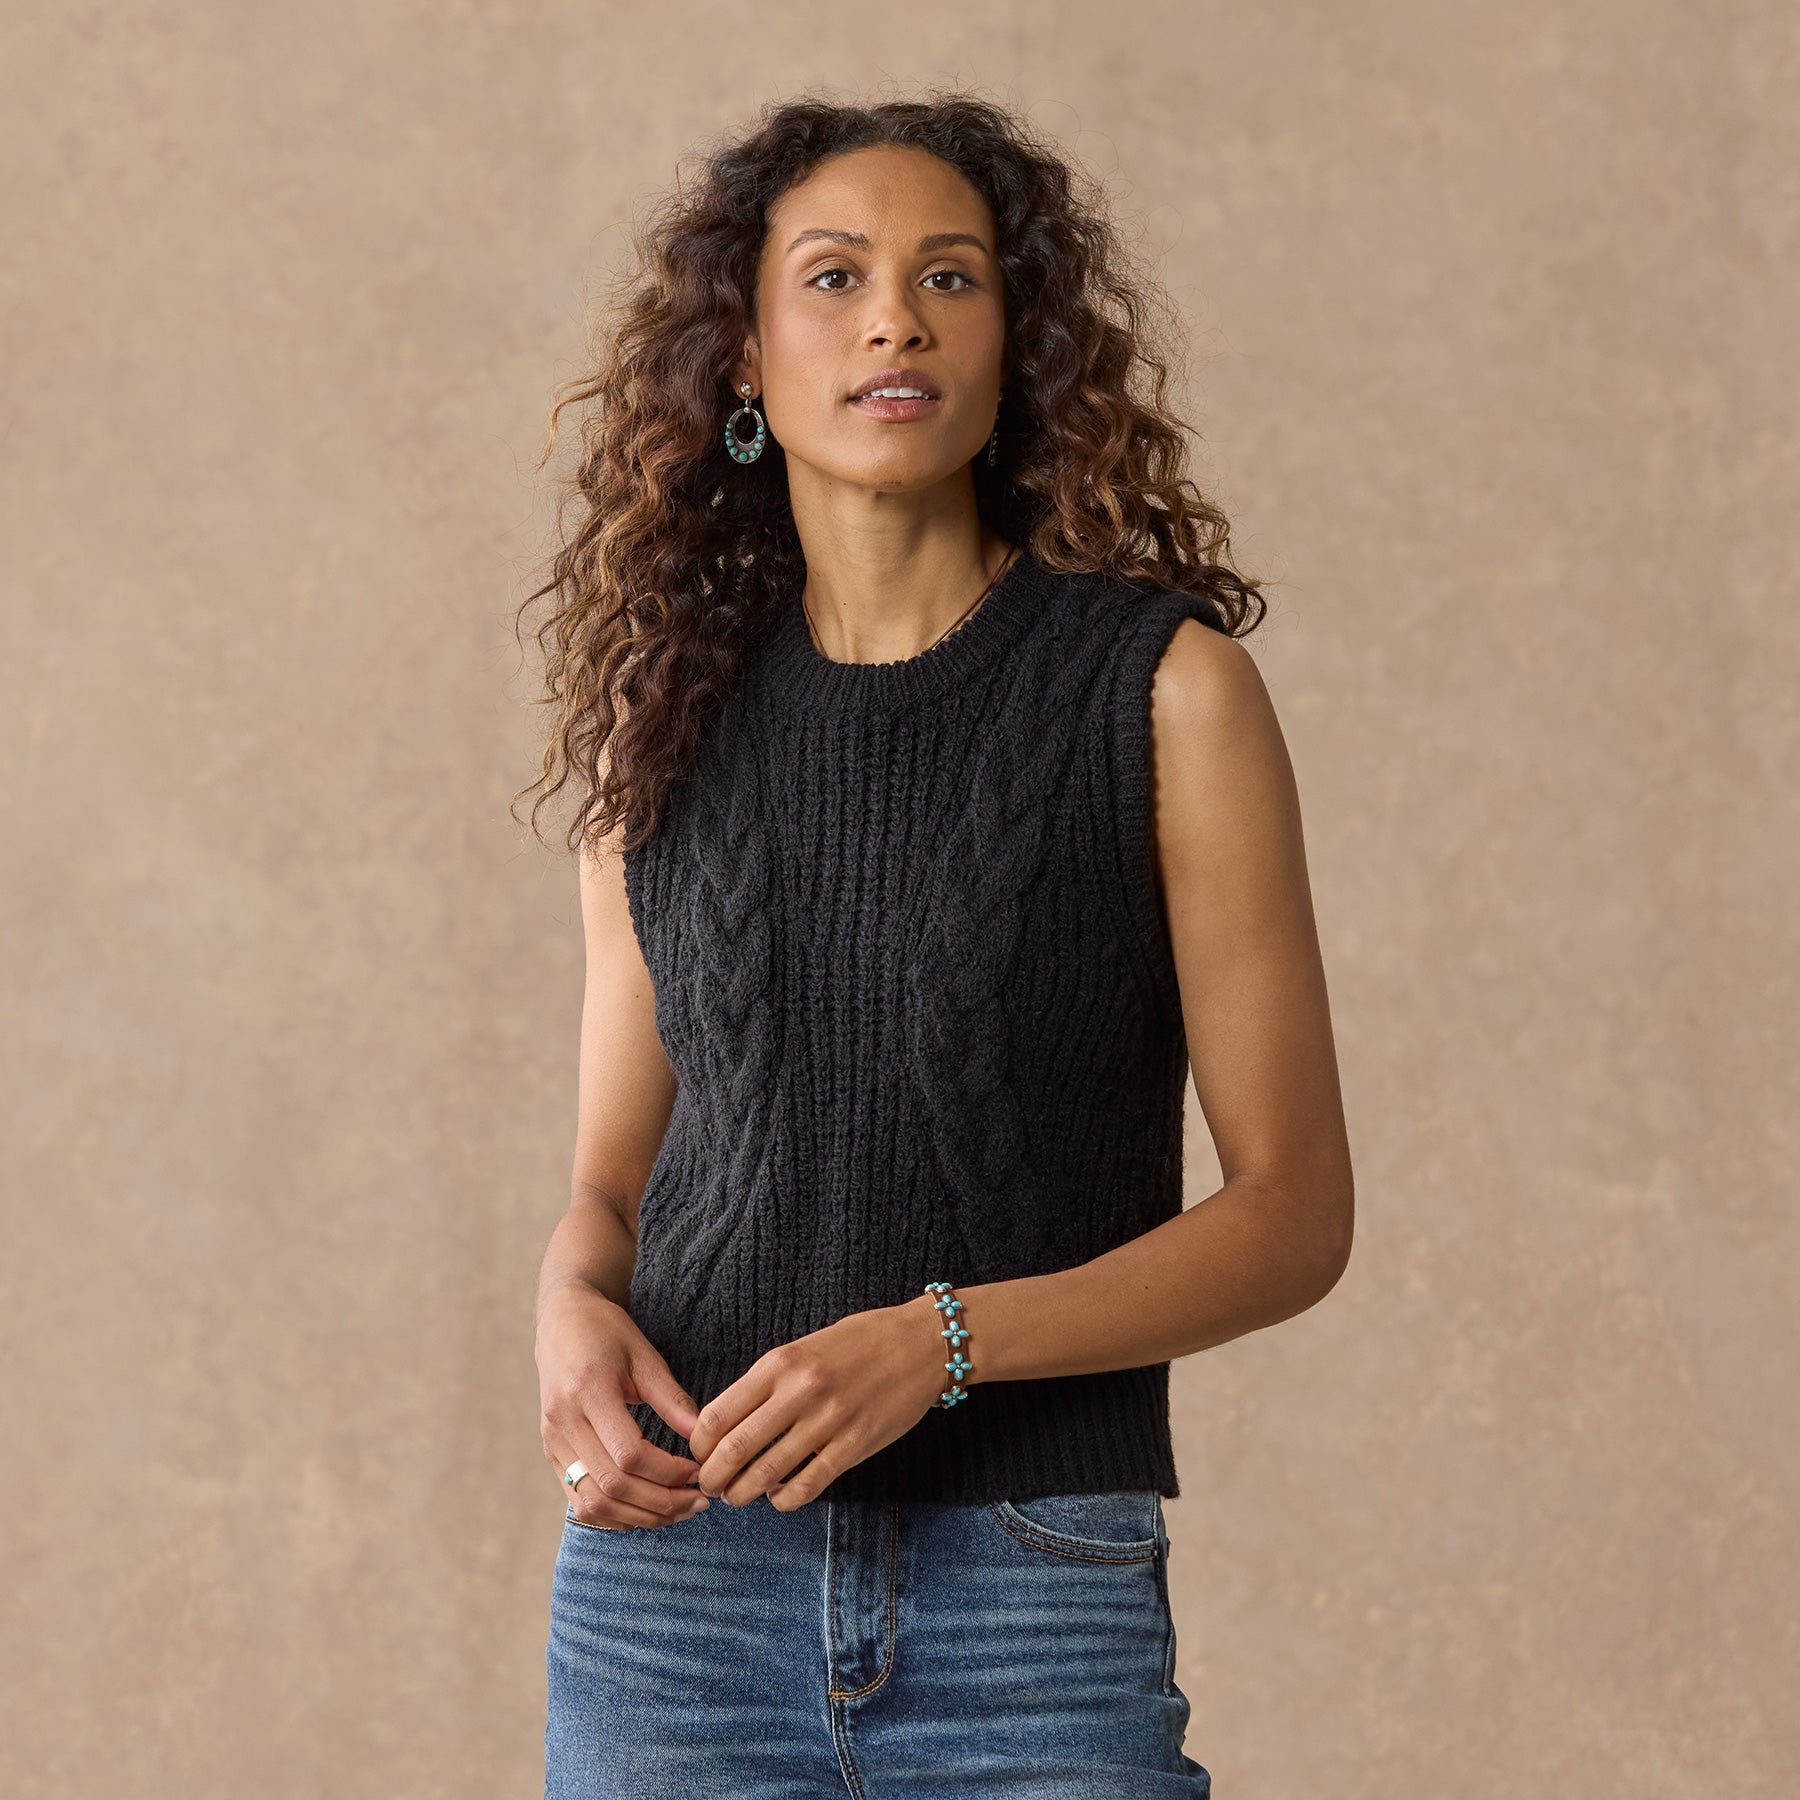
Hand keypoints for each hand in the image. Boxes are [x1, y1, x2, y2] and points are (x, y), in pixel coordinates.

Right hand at [536, 1278, 711, 1529]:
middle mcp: (563, 1422)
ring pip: (593, 1503)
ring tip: (678, 1511)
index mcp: (588, 1391)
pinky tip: (646, 1510)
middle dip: (661, 1503)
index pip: (628, 1454)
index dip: (668, 1473)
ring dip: (640, 1516)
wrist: (561, 1323)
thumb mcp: (644, 1355)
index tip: (698, 1472)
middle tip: (698, 1502)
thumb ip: (672, 1398)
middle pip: (612, 1485)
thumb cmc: (607, 1333)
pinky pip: (580, 1501)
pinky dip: (616, 1515)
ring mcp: (553, 1441)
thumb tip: (703, 1437)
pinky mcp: (551, 1453)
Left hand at [686, 1294, 951, 1509]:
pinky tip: (780, 1496)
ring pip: (766, 1476)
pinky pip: (807, 1486)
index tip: (699, 1456)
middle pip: (734, 1451)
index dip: (698, 1446)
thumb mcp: (803, 1348)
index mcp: (780, 1364)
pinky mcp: (855, 1446)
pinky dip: (784, 1500)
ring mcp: (828, 1421)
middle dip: (713, 1478)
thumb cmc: (859, 1342)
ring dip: (743, 1494)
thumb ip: (768, 1383)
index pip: (717, 1416)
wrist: (921, 1342)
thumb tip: (728, 1426)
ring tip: (739, 1496)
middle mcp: (799, 1392)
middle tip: (710, 1486)